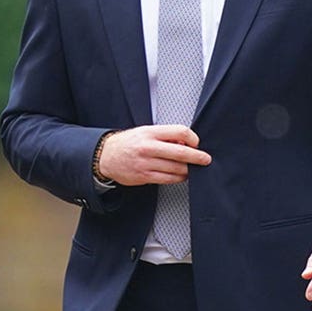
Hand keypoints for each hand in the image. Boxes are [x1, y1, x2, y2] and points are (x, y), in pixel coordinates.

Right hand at [97, 125, 211, 185]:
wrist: (106, 156)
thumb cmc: (127, 143)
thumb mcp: (145, 132)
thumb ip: (165, 136)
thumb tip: (186, 143)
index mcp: (150, 132)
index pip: (180, 131)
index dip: (193, 138)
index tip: (196, 143)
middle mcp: (148, 147)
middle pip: (181, 152)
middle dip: (198, 157)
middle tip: (205, 159)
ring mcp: (146, 163)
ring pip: (177, 168)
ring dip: (188, 169)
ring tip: (190, 168)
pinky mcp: (144, 177)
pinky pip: (169, 179)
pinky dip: (179, 178)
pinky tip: (180, 175)